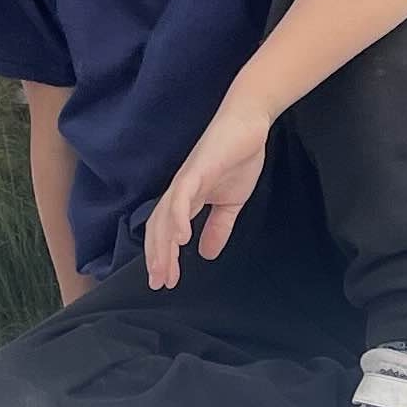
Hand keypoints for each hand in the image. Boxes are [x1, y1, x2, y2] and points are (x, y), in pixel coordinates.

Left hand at [145, 93, 273, 287]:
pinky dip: (178, 217)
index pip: (166, 232)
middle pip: (159, 228)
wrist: (249, 123)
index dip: (163, 257)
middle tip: (159, 282)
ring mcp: (186, 179)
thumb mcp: (231, 202)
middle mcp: (179, 190)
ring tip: (164, 267)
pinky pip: (183, 196)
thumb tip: (207, 254)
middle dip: (157, 257)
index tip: (164, 282)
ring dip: (163, 244)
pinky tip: (181, 238)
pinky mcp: (198, 169)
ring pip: (165, 215)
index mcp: (186, 199)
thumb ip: (218, 227)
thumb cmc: (239, 157)